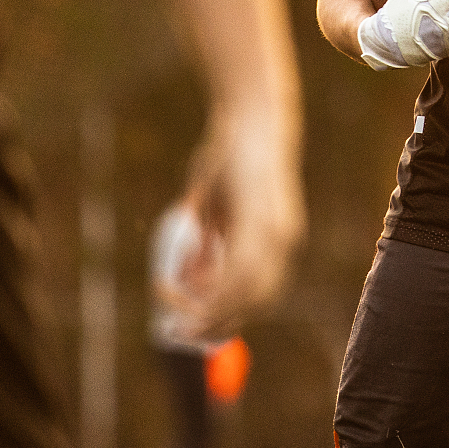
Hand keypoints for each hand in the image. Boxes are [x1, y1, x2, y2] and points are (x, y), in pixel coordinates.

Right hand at [182, 119, 304, 338]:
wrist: (251, 116)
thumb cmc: (230, 156)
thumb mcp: (216, 207)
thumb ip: (211, 243)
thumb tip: (196, 280)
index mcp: (277, 241)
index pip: (257, 296)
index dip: (227, 315)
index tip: (193, 324)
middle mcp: (282, 242)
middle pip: (253, 303)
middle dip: (213, 323)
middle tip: (177, 332)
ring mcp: (274, 233)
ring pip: (243, 293)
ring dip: (204, 308)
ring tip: (167, 302)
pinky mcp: (259, 222)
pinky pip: (235, 272)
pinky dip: (204, 287)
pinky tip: (175, 284)